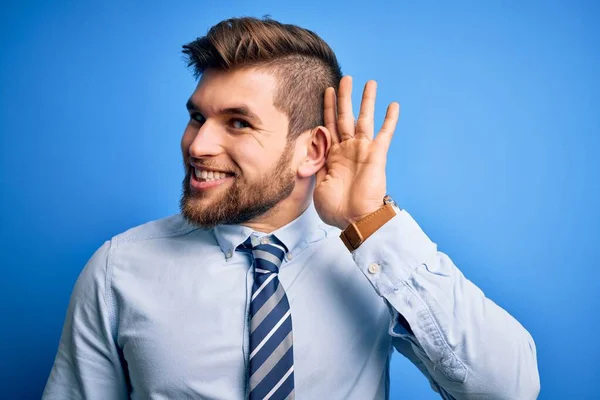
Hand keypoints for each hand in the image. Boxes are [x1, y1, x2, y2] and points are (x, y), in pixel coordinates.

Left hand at [313, 76, 399, 229]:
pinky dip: (390, 119)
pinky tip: (393, 104)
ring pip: (364, 119)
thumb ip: (314, 162)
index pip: (329, 125)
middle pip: (345, 116)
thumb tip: (309, 145)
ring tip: (370, 82)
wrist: (354, 220)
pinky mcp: (376, 155)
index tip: (327, 91)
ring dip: (367, 101)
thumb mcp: (317, 183)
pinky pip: (384, 134)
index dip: (328, 107)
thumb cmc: (335, 208)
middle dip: (345, 97)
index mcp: (332, 155)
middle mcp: (348, 149)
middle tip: (346, 78)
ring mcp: (363, 151)